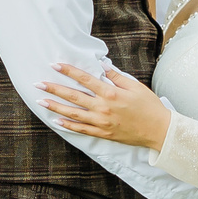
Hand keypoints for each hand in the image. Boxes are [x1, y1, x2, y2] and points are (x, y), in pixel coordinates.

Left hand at [42, 62, 171, 149]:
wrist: (159, 130)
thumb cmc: (149, 106)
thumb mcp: (136, 86)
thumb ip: (117, 76)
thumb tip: (102, 66)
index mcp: (111, 93)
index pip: (85, 79)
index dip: (69, 71)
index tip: (55, 65)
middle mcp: (103, 108)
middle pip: (74, 96)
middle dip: (54, 89)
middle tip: (38, 84)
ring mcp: (102, 122)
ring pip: (73, 113)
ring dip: (55, 106)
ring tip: (41, 101)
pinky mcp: (103, 133)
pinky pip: (82, 129)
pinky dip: (68, 125)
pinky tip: (56, 120)